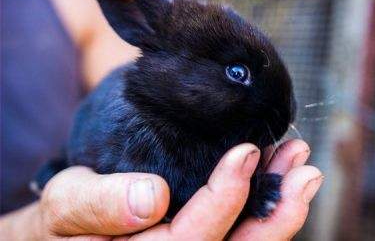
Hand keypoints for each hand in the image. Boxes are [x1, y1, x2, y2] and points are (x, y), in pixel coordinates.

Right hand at [0, 139, 321, 239]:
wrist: (66, 232)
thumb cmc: (60, 221)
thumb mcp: (64, 206)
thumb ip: (96, 205)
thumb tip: (149, 198)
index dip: (224, 200)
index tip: (246, 152)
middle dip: (275, 211)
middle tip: (304, 168)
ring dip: (278, 206)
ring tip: (302, 168)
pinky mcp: (199, 240)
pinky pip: (239, 233)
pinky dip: (264, 206)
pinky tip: (278, 178)